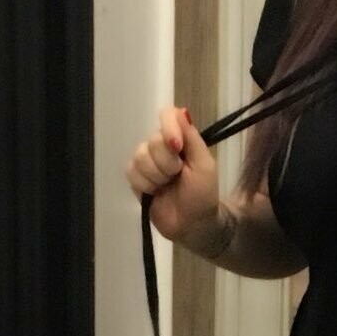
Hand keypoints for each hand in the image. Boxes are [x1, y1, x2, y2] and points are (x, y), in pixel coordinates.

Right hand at [125, 105, 220, 244]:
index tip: (177, 147)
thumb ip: (192, 138)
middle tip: (178, 175)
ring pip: (140, 156)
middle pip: (152, 140)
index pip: (167, 116)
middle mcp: (162, 146)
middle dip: (167, 162)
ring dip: (157, 175)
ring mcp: (147, 162)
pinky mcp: (136, 178)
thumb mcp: (205, 165)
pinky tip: (155, 192)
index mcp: (181, 139)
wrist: (192, 225)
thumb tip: (180, 111)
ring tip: (166, 186)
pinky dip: (145, 184)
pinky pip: (131, 172)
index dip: (169, 128)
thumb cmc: (203, 194)